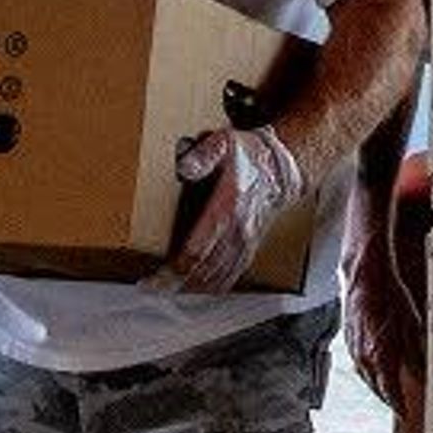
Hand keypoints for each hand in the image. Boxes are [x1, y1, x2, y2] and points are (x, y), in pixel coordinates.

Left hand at [168, 122, 303, 291]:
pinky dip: (211, 287)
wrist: (281, 169)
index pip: (197, 250)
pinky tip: (195, 288)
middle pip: (203, 270)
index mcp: (227, 208)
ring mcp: (244, 243)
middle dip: (175, 283)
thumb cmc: (250, 156)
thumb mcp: (225, 143)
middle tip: (151, 287)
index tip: (153, 277)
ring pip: (216, 277)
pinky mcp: (248, 248)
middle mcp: (237, 231)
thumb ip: (204, 154)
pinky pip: (231, 276)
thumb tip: (184, 167)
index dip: (173, 269)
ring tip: (166, 290)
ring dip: (191, 288)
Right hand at [341, 211, 424, 404]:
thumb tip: (421, 371)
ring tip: (389, 394)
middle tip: (401, 407)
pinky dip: (368, 372)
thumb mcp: (411, 323)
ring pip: (366, 376)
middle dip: (388, 398)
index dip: (399, 405)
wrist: (364, 273)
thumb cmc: (389, 293)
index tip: (407, 414)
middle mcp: (363, 354)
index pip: (389, 390)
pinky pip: (358, 363)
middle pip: (376, 387)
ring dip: (377, 387)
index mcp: (380, 353)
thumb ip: (415, 352)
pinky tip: (374, 372)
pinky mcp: (348, 339)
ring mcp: (353, 347)